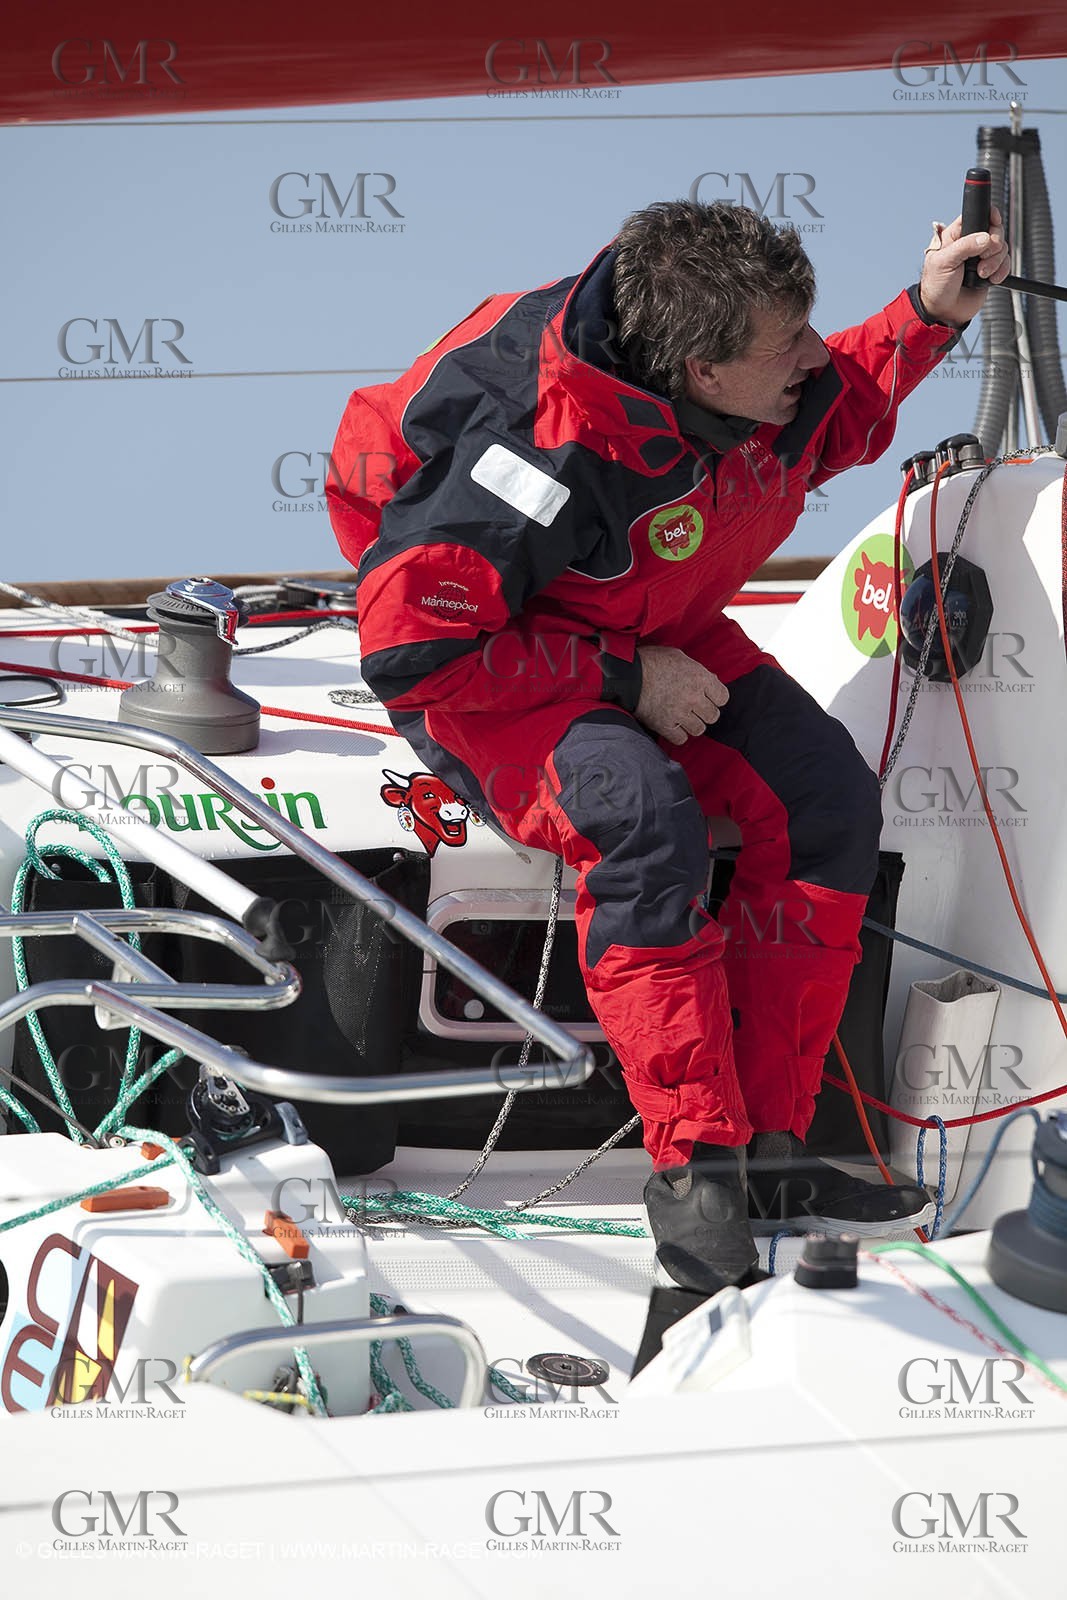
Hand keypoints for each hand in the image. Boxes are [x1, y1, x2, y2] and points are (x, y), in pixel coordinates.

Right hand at [635, 645, 728, 745]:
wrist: (627, 675)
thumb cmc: (651, 661)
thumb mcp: (678, 656)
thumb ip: (697, 670)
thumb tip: (710, 680)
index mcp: (700, 678)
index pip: (723, 697)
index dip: (715, 697)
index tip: (707, 696)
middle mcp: (694, 698)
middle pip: (713, 716)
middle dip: (704, 712)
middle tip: (693, 707)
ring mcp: (680, 714)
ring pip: (699, 729)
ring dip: (692, 724)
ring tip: (683, 717)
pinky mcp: (665, 726)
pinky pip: (681, 739)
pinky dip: (678, 734)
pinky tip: (672, 725)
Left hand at [919, 204, 1009, 326]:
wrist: (943, 312)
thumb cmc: (936, 287)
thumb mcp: (944, 262)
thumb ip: (964, 247)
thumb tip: (985, 238)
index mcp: (956, 235)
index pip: (977, 215)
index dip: (988, 216)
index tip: (994, 222)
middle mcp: (971, 244)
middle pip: (995, 230)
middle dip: (994, 243)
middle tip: (983, 256)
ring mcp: (981, 257)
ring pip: (1002, 247)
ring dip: (995, 261)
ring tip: (981, 273)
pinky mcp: (990, 271)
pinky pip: (1006, 263)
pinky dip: (1002, 270)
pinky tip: (991, 279)